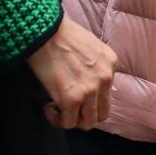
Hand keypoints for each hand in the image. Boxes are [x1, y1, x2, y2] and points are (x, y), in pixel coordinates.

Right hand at [25, 16, 117, 130]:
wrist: (44, 31)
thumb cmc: (60, 34)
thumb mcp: (91, 46)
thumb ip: (95, 65)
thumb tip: (86, 82)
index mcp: (111, 63)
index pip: (107, 93)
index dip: (90, 98)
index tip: (75, 92)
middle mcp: (105, 79)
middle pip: (101, 113)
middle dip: (84, 114)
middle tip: (68, 107)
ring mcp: (90, 91)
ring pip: (87, 123)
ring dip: (71, 119)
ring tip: (57, 108)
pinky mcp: (71, 99)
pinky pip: (68, 123)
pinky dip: (57, 120)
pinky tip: (49, 107)